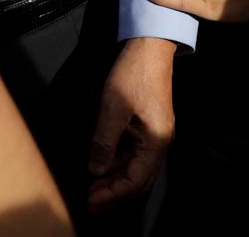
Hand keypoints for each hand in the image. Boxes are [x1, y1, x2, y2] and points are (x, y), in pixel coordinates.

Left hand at [87, 38, 175, 210]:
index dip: (112, 194)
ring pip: (134, 168)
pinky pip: (132, 153)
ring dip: (114, 179)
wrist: (149, 47)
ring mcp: (154, 135)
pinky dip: (116, 163)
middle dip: (113, 193)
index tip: (90, 200)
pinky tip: (99, 165)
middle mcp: (159, 143)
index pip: (134, 181)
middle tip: (89, 201)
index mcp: (156, 142)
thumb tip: (95, 170)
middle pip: (137, 180)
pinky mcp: (147, 127)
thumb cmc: (133, 74)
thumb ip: (104, 141)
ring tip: (90, 186)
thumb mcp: (113, 107)